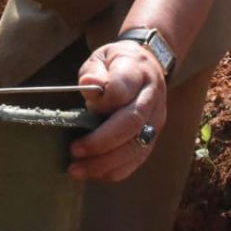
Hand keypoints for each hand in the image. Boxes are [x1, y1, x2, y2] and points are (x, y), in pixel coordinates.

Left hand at [70, 41, 166, 181]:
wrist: (148, 65)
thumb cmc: (117, 63)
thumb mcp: (101, 58)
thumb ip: (94, 72)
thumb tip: (89, 84)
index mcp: (138, 72)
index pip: (124, 89)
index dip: (104, 101)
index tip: (86, 105)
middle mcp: (151, 98)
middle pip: (132, 123)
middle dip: (101, 141)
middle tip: (74, 150)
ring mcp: (155, 120)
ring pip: (136, 147)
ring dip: (105, 163)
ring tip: (77, 169)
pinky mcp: (153, 137)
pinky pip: (137, 160)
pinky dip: (114, 171)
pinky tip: (93, 172)